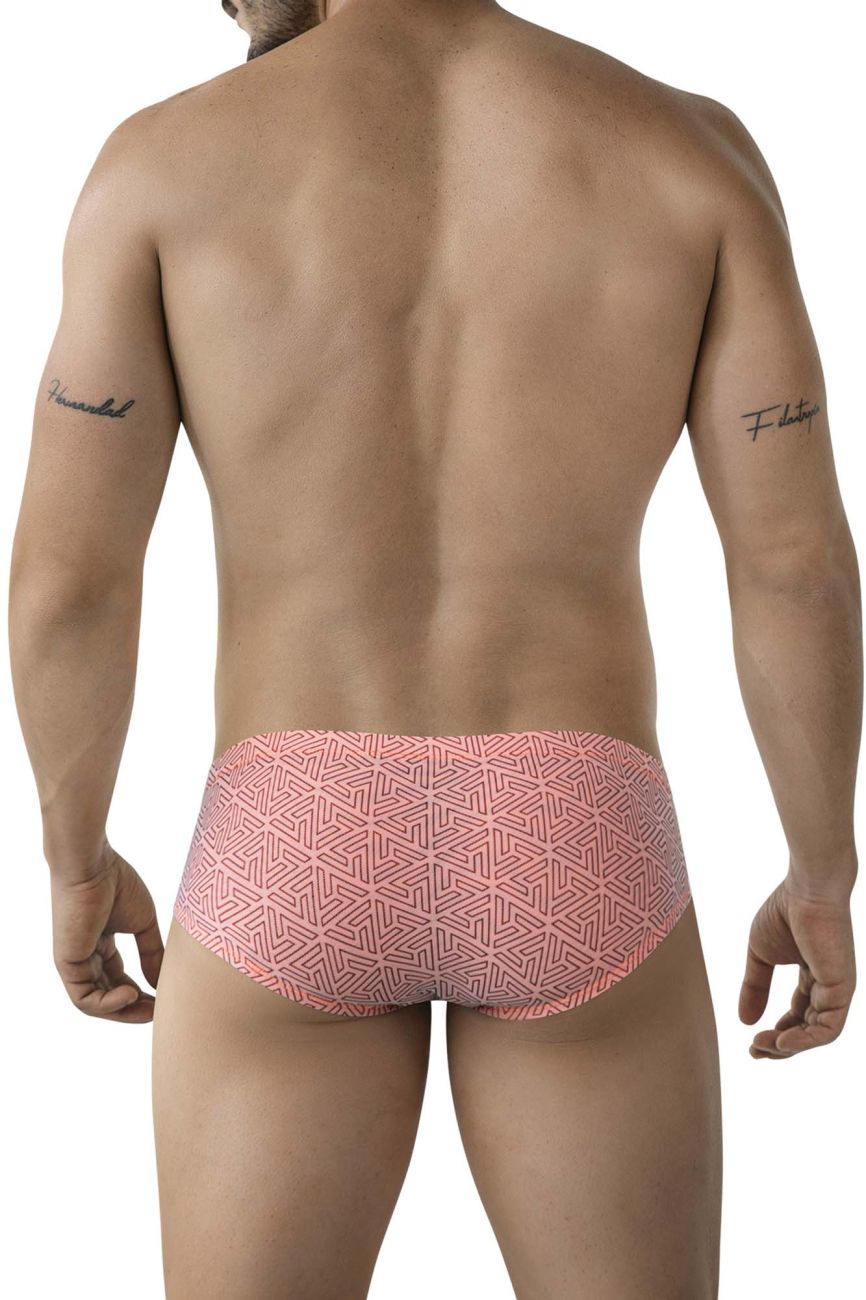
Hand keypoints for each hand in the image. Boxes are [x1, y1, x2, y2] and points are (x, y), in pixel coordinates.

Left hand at [50, 845, 163, 1022]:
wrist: (93, 865)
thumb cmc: (117, 884)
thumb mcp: (143, 923)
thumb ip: (151, 953)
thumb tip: (162, 982)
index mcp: (101, 944)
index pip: (118, 978)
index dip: (141, 993)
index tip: (164, 998)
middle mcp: (86, 955)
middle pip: (108, 994)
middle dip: (134, 1008)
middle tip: (159, 1011)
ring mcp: (74, 961)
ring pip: (96, 1002)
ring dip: (123, 1011)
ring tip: (149, 1009)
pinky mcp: (66, 964)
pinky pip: (84, 998)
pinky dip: (108, 1004)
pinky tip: (131, 993)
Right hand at [739, 876, 855, 1057]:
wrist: (806, 888)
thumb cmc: (785, 911)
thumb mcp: (760, 955)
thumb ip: (754, 987)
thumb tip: (743, 1023)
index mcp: (813, 976)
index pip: (798, 1015)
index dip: (776, 1032)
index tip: (751, 1043)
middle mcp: (829, 986)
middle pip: (808, 1029)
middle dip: (780, 1046)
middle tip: (755, 1053)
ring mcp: (838, 989)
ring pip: (818, 1034)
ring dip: (790, 1048)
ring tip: (762, 1047)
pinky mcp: (843, 988)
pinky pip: (828, 1028)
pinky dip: (805, 1040)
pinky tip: (781, 1043)